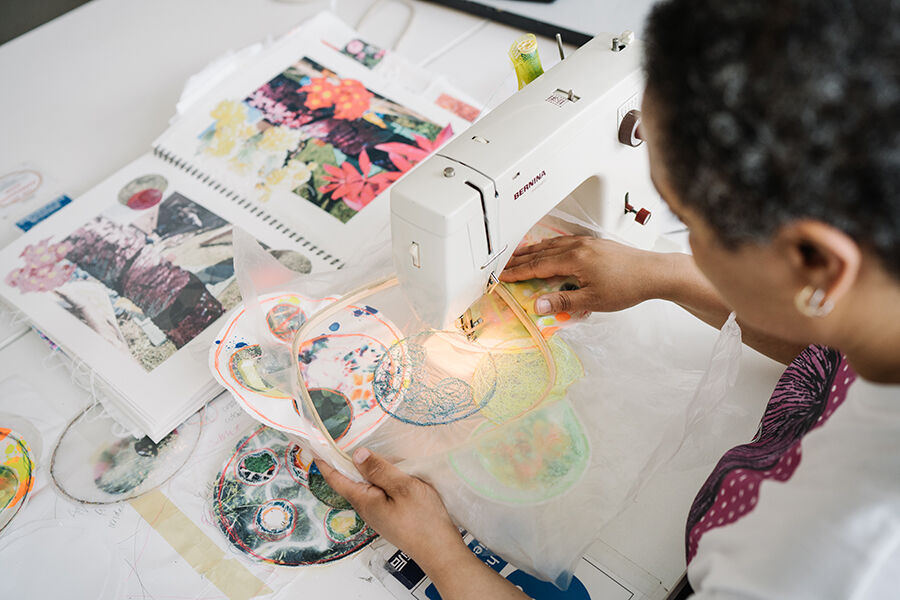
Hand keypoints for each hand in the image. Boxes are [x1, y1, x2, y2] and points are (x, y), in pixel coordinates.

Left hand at [315, 448, 468, 571]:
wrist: (440, 550)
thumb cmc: (423, 519)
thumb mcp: (403, 487)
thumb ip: (379, 470)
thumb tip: (356, 454)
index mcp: (364, 500)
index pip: (337, 478)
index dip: (324, 462)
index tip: (314, 448)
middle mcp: (367, 508)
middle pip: (352, 480)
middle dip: (350, 462)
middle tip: (349, 443)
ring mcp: (379, 513)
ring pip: (368, 485)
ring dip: (371, 470)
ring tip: (379, 457)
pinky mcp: (390, 515)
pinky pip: (380, 492)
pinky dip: (383, 479)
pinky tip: (397, 474)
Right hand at [501, 236, 675, 314]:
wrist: (654, 273)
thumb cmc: (627, 286)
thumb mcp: (592, 300)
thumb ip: (562, 302)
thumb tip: (538, 305)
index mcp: (574, 259)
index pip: (538, 266)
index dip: (519, 272)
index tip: (504, 276)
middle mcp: (579, 246)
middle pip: (542, 252)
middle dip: (521, 259)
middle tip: (504, 265)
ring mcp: (588, 242)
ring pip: (553, 244)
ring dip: (534, 249)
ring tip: (520, 254)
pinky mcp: (596, 243)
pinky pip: (566, 241)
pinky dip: (551, 244)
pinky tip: (551, 247)